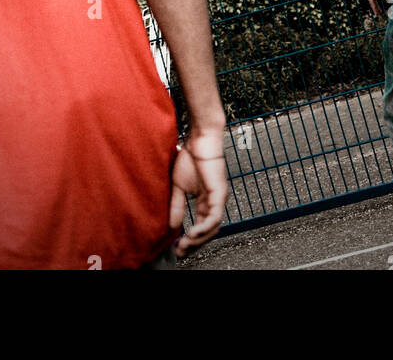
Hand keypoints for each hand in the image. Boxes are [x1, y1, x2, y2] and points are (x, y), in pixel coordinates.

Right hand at [169, 128, 228, 257]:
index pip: (201, 227)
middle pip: (208, 232)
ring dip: (199, 240)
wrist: (199, 138)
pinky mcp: (219, 193)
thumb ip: (177, 206)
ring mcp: (219, 198)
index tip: (177, 249)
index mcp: (206, 201)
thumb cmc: (190, 157)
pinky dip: (204, 228)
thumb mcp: (178, 186)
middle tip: (181, 252)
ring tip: (185, 245)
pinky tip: (192, 234)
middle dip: (194, 245)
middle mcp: (214, 202)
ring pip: (213, 228)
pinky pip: (214, 216)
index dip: (190, 240)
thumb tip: (172, 226)